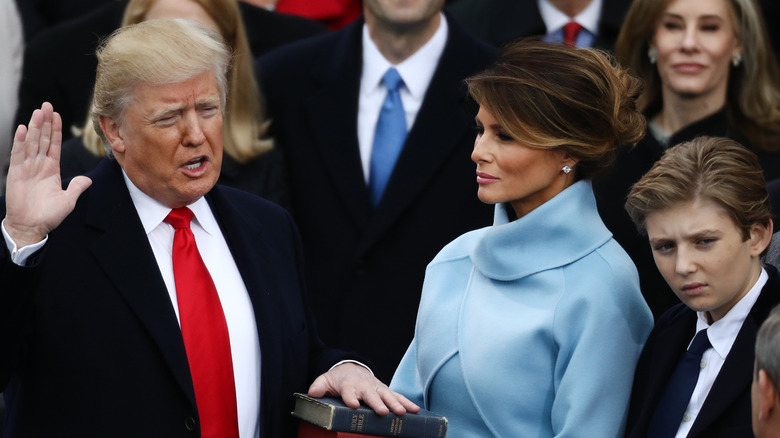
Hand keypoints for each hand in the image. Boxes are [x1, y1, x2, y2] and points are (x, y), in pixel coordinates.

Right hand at [5, 103, 90, 246]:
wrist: (31, 227)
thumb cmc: (48, 216)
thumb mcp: (68, 200)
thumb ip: (77, 187)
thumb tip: (88, 180)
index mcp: (52, 169)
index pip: (54, 144)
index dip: (56, 130)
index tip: (57, 115)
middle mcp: (39, 165)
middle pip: (43, 138)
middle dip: (45, 122)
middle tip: (47, 105)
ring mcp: (27, 167)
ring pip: (32, 142)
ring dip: (35, 127)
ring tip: (38, 111)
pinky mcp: (17, 173)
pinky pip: (19, 154)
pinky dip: (21, 141)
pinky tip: (23, 129)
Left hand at [308, 362, 419, 415]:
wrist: (352, 368)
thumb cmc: (338, 379)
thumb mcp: (325, 380)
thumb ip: (319, 386)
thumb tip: (313, 392)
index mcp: (349, 385)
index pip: (349, 392)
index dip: (351, 398)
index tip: (353, 405)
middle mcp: (364, 386)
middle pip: (371, 395)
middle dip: (377, 403)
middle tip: (382, 411)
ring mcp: (377, 388)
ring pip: (387, 396)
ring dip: (395, 404)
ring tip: (402, 412)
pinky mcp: (385, 391)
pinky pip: (397, 397)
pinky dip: (406, 402)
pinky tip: (415, 410)